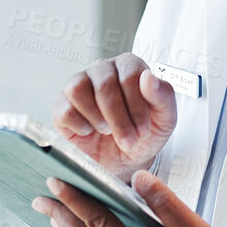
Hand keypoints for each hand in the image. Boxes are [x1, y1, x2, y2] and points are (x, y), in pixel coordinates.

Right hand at [52, 53, 176, 178]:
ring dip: (97, 117)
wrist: (125, 160)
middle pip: (104, 84)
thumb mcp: (164, 120)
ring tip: (108, 132)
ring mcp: (79, 84)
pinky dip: (80, 125)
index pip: (130, 73)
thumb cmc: (144, 135)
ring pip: (78, 89)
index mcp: (129, 66)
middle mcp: (102, 70)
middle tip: (128, 140)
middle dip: (119, 118)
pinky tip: (91, 132)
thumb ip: (164, 96)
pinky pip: (64, 109)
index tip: (143, 129)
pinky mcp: (62, 105)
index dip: (137, 105)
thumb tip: (149, 77)